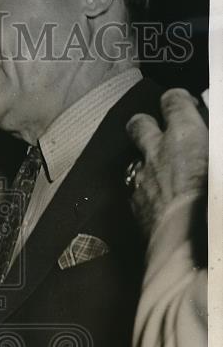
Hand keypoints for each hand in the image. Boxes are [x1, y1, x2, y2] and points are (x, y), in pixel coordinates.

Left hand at [126, 87, 207, 232]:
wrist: (192, 245)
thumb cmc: (214, 200)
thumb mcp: (220, 157)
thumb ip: (214, 136)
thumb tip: (208, 129)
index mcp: (184, 134)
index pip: (173, 101)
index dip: (178, 101)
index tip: (185, 104)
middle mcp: (156, 152)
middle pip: (139, 124)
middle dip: (148, 124)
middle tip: (162, 131)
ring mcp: (141, 179)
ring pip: (134, 157)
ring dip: (145, 159)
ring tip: (161, 168)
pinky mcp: (134, 206)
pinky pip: (135, 189)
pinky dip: (144, 189)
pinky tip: (159, 198)